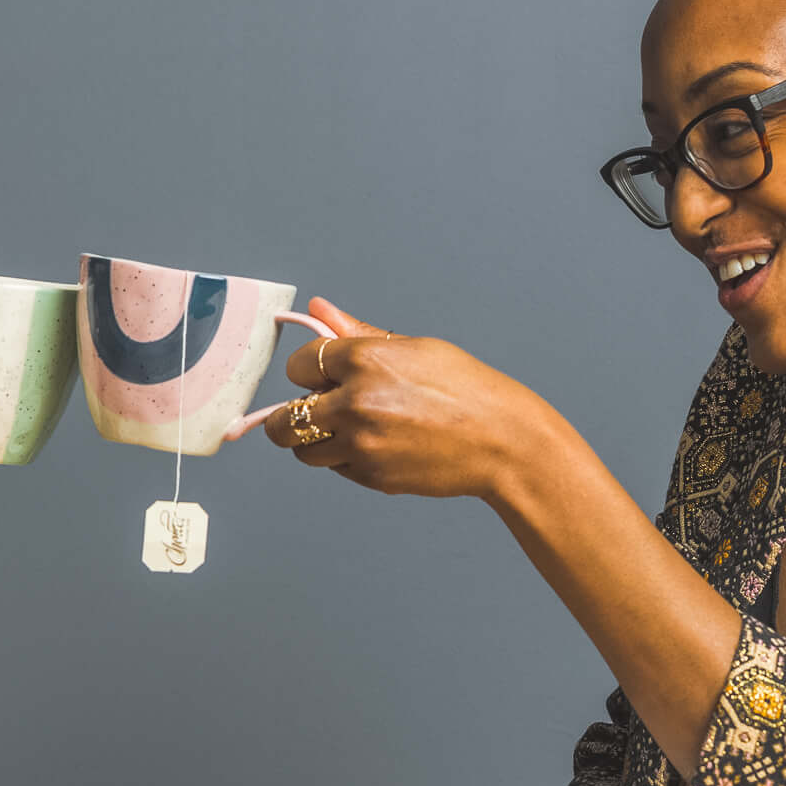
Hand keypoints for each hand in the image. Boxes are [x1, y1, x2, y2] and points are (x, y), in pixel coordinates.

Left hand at [260, 300, 557, 501]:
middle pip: (283, 419)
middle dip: (292, 414)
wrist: (502, 441)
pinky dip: (345, 459)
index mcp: (362, 360)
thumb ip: (358, 333)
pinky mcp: (371, 476)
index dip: (309, 370)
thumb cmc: (466, 389)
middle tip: (315, 411)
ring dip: (314, 441)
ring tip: (345, 430)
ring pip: (302, 451)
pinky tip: (377, 445)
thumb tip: (318, 309)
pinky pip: (336, 468)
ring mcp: (360, 444)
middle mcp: (353, 403)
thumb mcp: (413, 348)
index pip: (297, 366)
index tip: (322, 375)